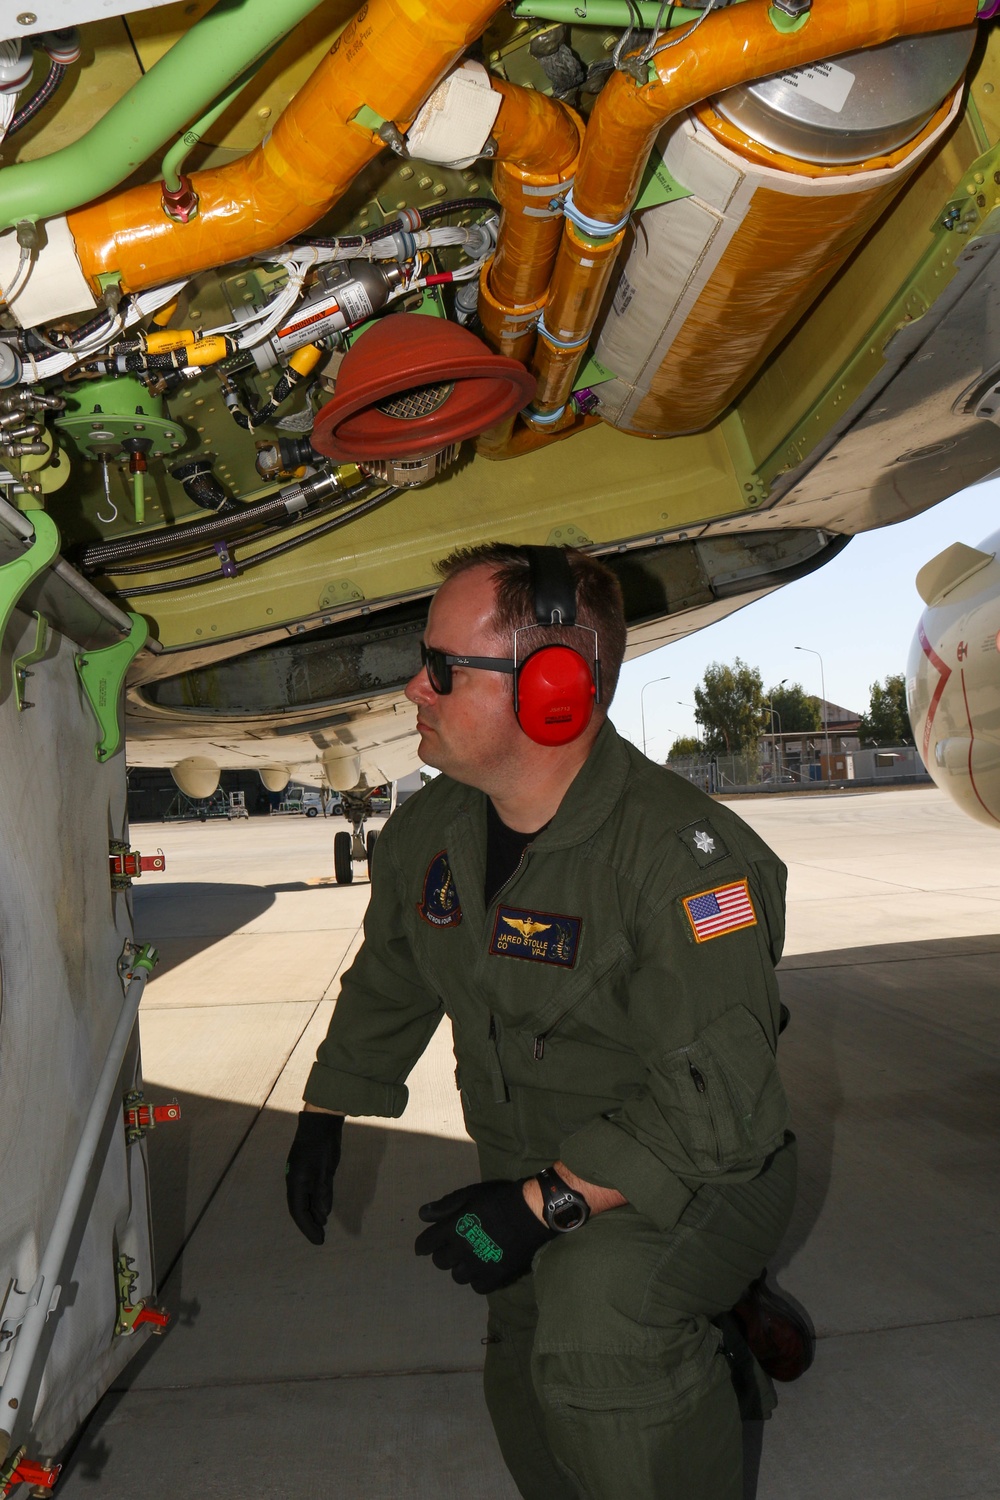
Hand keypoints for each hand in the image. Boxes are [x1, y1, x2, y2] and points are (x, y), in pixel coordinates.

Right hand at [285, 1110, 343, 1243]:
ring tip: (321, 1228)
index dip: (308, 1228)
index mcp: (296, 1182)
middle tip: (320, 1239)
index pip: (299, 1211)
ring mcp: (302, 1175)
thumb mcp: (324, 1170)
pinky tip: (322, 1211)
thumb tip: (322, 1215)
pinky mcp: (310, 1170)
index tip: (319, 1241)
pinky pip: (310, 1192)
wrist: (320, 1122)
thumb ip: (322, 1193)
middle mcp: (296, 1181)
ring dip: (312, 1215)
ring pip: (305, 1201)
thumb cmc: (322, 1145)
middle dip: (309, 1225)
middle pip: (300, 1208)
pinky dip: (315, 1203)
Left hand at [414, 1179, 554, 1293]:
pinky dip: (477, 1278)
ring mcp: (477, 1267)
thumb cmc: (498, 1200)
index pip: (426, 1244)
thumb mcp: (470, 1195)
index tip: (424, 1246)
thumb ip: (445, 1206)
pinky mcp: (494, 1278)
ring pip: (457, 1276)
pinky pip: (477, 1286)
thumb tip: (422, 1215)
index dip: (423, 1245)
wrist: (530, 1214)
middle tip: (455, 1247)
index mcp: (452, 1229)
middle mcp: (460, 1251)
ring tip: (471, 1258)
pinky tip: (484, 1268)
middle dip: (444, 1254)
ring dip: (460, 1267)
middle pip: (440, 1262)